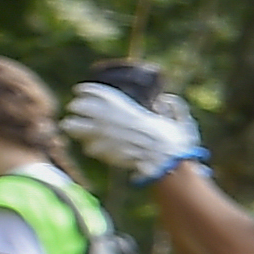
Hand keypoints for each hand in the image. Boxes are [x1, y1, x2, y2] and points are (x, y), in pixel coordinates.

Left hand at [65, 79, 203, 184]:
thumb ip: (172, 107)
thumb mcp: (180, 119)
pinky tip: (99, 147)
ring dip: (74, 127)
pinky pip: (88, 147)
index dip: (86, 91)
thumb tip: (166, 101)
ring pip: (73, 126)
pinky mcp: (101, 151)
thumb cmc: (175, 141)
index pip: (93, 91)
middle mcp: (109, 117)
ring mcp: (102, 134)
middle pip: (78, 106)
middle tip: (80, 112)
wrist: (166, 161)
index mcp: (124, 105)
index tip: (83, 92)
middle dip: (78, 109)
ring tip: (75, 128)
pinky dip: (93, 147)